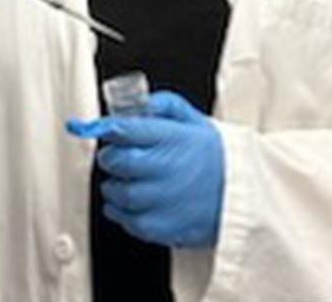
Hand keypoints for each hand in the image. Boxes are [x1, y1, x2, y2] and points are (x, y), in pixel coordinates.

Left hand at [67, 91, 224, 248]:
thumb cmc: (217, 157)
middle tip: (119, 155)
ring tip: (129, 179)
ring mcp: (161, 200)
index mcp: (171, 138)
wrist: (243, 197)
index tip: (89, 127)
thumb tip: (137, 103)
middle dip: (111, 156)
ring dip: (114, 185)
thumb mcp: (195, 120)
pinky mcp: (160, 227)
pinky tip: (133, 201)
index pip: (123, 129)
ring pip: (116, 192)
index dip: (103, 128)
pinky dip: (121, 210)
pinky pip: (125, 220)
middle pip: (115, 160)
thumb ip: (163, 105)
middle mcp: (164, 168)